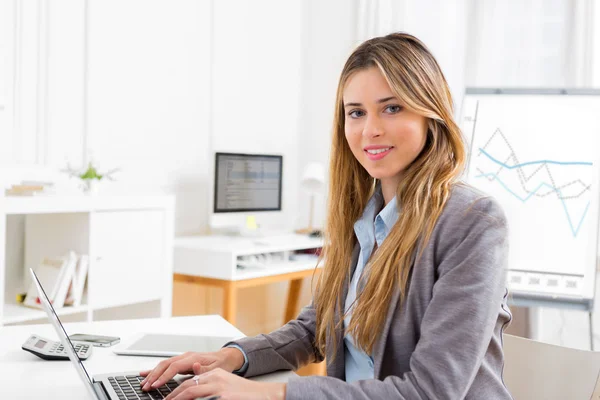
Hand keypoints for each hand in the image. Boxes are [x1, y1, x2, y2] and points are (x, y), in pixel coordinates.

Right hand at [139, 347, 244, 390]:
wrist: (225, 357)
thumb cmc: (221, 364)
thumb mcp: (216, 368)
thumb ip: (203, 368)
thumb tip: (195, 366)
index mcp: (193, 358)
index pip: (174, 367)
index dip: (164, 376)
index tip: (156, 385)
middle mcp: (186, 356)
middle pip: (165, 365)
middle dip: (154, 376)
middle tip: (146, 387)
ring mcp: (182, 358)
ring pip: (163, 365)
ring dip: (152, 374)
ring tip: (143, 384)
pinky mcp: (181, 361)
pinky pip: (166, 365)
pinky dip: (154, 369)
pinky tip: (145, 373)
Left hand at [165, 365, 285, 399]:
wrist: (265, 394)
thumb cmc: (245, 394)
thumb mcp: (225, 387)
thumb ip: (209, 387)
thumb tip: (191, 391)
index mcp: (214, 375)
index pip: (189, 381)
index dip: (175, 390)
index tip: (166, 398)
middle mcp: (215, 379)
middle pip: (187, 386)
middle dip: (172, 395)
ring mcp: (219, 388)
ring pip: (191, 392)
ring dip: (178, 398)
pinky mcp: (224, 396)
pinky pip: (202, 398)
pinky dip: (190, 399)